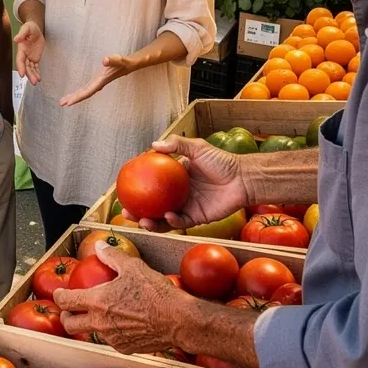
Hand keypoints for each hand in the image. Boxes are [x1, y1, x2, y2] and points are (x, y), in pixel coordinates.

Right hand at [14, 21, 43, 84]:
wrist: (35, 29)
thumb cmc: (30, 28)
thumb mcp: (26, 28)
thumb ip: (22, 34)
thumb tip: (16, 39)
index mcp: (21, 49)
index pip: (20, 60)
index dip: (20, 67)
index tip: (21, 74)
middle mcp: (24, 55)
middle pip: (26, 67)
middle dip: (29, 74)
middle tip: (33, 81)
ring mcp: (30, 57)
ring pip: (30, 68)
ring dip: (33, 75)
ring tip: (36, 82)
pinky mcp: (35, 58)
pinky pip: (35, 67)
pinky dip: (37, 72)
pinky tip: (39, 78)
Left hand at [53, 246, 184, 353]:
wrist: (177, 320)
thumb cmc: (155, 292)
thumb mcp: (133, 267)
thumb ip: (112, 256)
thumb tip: (100, 246)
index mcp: (97, 301)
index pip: (66, 301)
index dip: (58, 296)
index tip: (59, 294)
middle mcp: (100, 323)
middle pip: (70, 325)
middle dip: (66, 317)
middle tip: (70, 311)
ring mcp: (112, 338)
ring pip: (92, 333)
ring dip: (91, 325)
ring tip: (100, 315)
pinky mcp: (125, 348)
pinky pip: (112, 340)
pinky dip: (112, 332)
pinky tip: (122, 324)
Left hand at [59, 54, 132, 106]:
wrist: (127, 66)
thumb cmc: (122, 62)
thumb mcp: (118, 59)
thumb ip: (112, 60)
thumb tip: (104, 60)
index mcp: (100, 82)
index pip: (87, 92)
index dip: (78, 97)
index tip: (69, 103)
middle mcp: (97, 85)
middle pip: (83, 94)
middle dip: (73, 99)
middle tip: (61, 104)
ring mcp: (96, 84)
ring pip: (83, 93)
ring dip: (74, 97)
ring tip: (62, 102)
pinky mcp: (95, 82)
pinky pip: (85, 89)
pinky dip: (78, 93)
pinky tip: (72, 95)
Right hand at [122, 135, 246, 229]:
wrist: (243, 179)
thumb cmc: (223, 162)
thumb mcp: (198, 148)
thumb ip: (177, 145)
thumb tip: (153, 145)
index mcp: (176, 177)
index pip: (152, 183)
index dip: (138, 186)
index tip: (124, 187)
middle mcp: (178, 194)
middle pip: (153, 205)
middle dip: (138, 211)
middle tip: (126, 211)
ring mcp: (186, 207)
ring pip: (163, 219)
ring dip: (151, 223)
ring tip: (142, 222)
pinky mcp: (196, 218)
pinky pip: (180, 223)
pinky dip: (172, 221)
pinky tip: (167, 216)